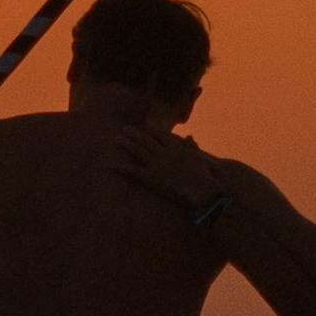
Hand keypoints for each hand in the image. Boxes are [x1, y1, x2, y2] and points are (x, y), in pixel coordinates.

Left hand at [100, 124, 228, 221]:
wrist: (202, 190)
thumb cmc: (203, 175)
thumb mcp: (198, 157)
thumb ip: (191, 146)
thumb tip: (189, 136)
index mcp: (175, 147)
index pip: (160, 134)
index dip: (150, 129)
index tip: (143, 125)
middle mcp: (163, 153)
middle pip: (145, 140)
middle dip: (134, 133)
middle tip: (124, 129)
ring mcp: (156, 165)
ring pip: (137, 150)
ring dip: (126, 144)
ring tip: (117, 139)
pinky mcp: (151, 178)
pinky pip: (133, 171)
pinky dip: (121, 167)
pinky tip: (112, 165)